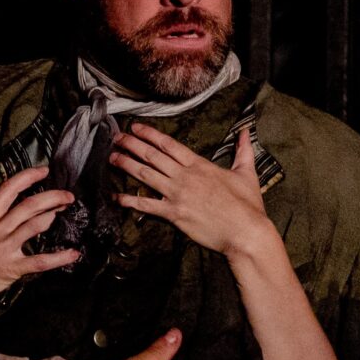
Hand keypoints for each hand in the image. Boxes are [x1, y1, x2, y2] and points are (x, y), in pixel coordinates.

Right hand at [0, 165, 80, 331]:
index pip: (8, 189)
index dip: (28, 177)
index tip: (44, 171)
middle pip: (29, 205)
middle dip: (52, 197)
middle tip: (68, 196)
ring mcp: (3, 248)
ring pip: (35, 226)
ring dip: (54, 217)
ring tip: (66, 214)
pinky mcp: (10, 269)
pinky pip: (40, 261)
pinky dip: (59, 258)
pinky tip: (73, 254)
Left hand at [110, 124, 274, 262]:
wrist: (246, 232)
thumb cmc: (248, 206)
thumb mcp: (247, 173)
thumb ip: (243, 151)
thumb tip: (244, 132)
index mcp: (200, 165)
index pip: (169, 144)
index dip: (149, 134)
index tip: (135, 127)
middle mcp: (185, 176)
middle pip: (152, 156)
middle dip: (132, 144)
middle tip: (117, 137)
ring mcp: (178, 195)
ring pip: (146, 175)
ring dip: (126, 165)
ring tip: (112, 157)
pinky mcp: (175, 214)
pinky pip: (147, 205)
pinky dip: (130, 200)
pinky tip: (117, 197)